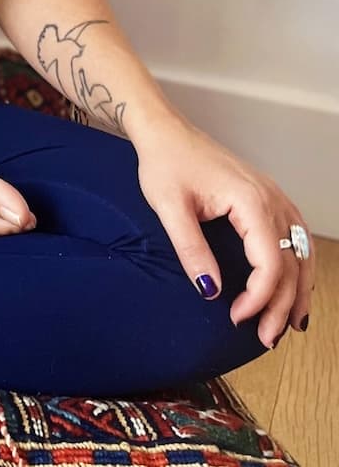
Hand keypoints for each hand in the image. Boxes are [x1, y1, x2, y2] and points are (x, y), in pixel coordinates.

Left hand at [132, 113, 313, 349]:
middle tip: (265, 337)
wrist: (165, 130)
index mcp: (249, 200)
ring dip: (298, 290)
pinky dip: (300, 266)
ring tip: (288, 325)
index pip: (270, 262)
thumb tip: (210, 291)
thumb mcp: (168, 207)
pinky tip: (295, 287)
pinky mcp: (268, 197)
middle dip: (283, 306)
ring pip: (301, 252)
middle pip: (291, 263)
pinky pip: (296, 238)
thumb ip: (190, 249)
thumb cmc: (165, 161)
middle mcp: (271, 198)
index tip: (236, 316)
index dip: (259, 298)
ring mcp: (274, 196)